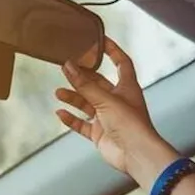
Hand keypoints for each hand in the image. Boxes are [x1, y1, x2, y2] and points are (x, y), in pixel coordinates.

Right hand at [55, 37, 178, 187]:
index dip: (112, 50)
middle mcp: (118, 101)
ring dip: (73, 97)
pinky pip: (82, 124)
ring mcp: (108, 118)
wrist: (136, 154)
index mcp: (127, 88)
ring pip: (87, 104)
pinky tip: (60, 113)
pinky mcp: (101, 134)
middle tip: (65, 68)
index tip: (99, 40)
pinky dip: (72, 119)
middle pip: (98, 84)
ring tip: (59, 92)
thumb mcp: (105, 99)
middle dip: (82, 77)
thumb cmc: (131, 125)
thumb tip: (68, 66)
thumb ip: (85, 85)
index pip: (121, 63)